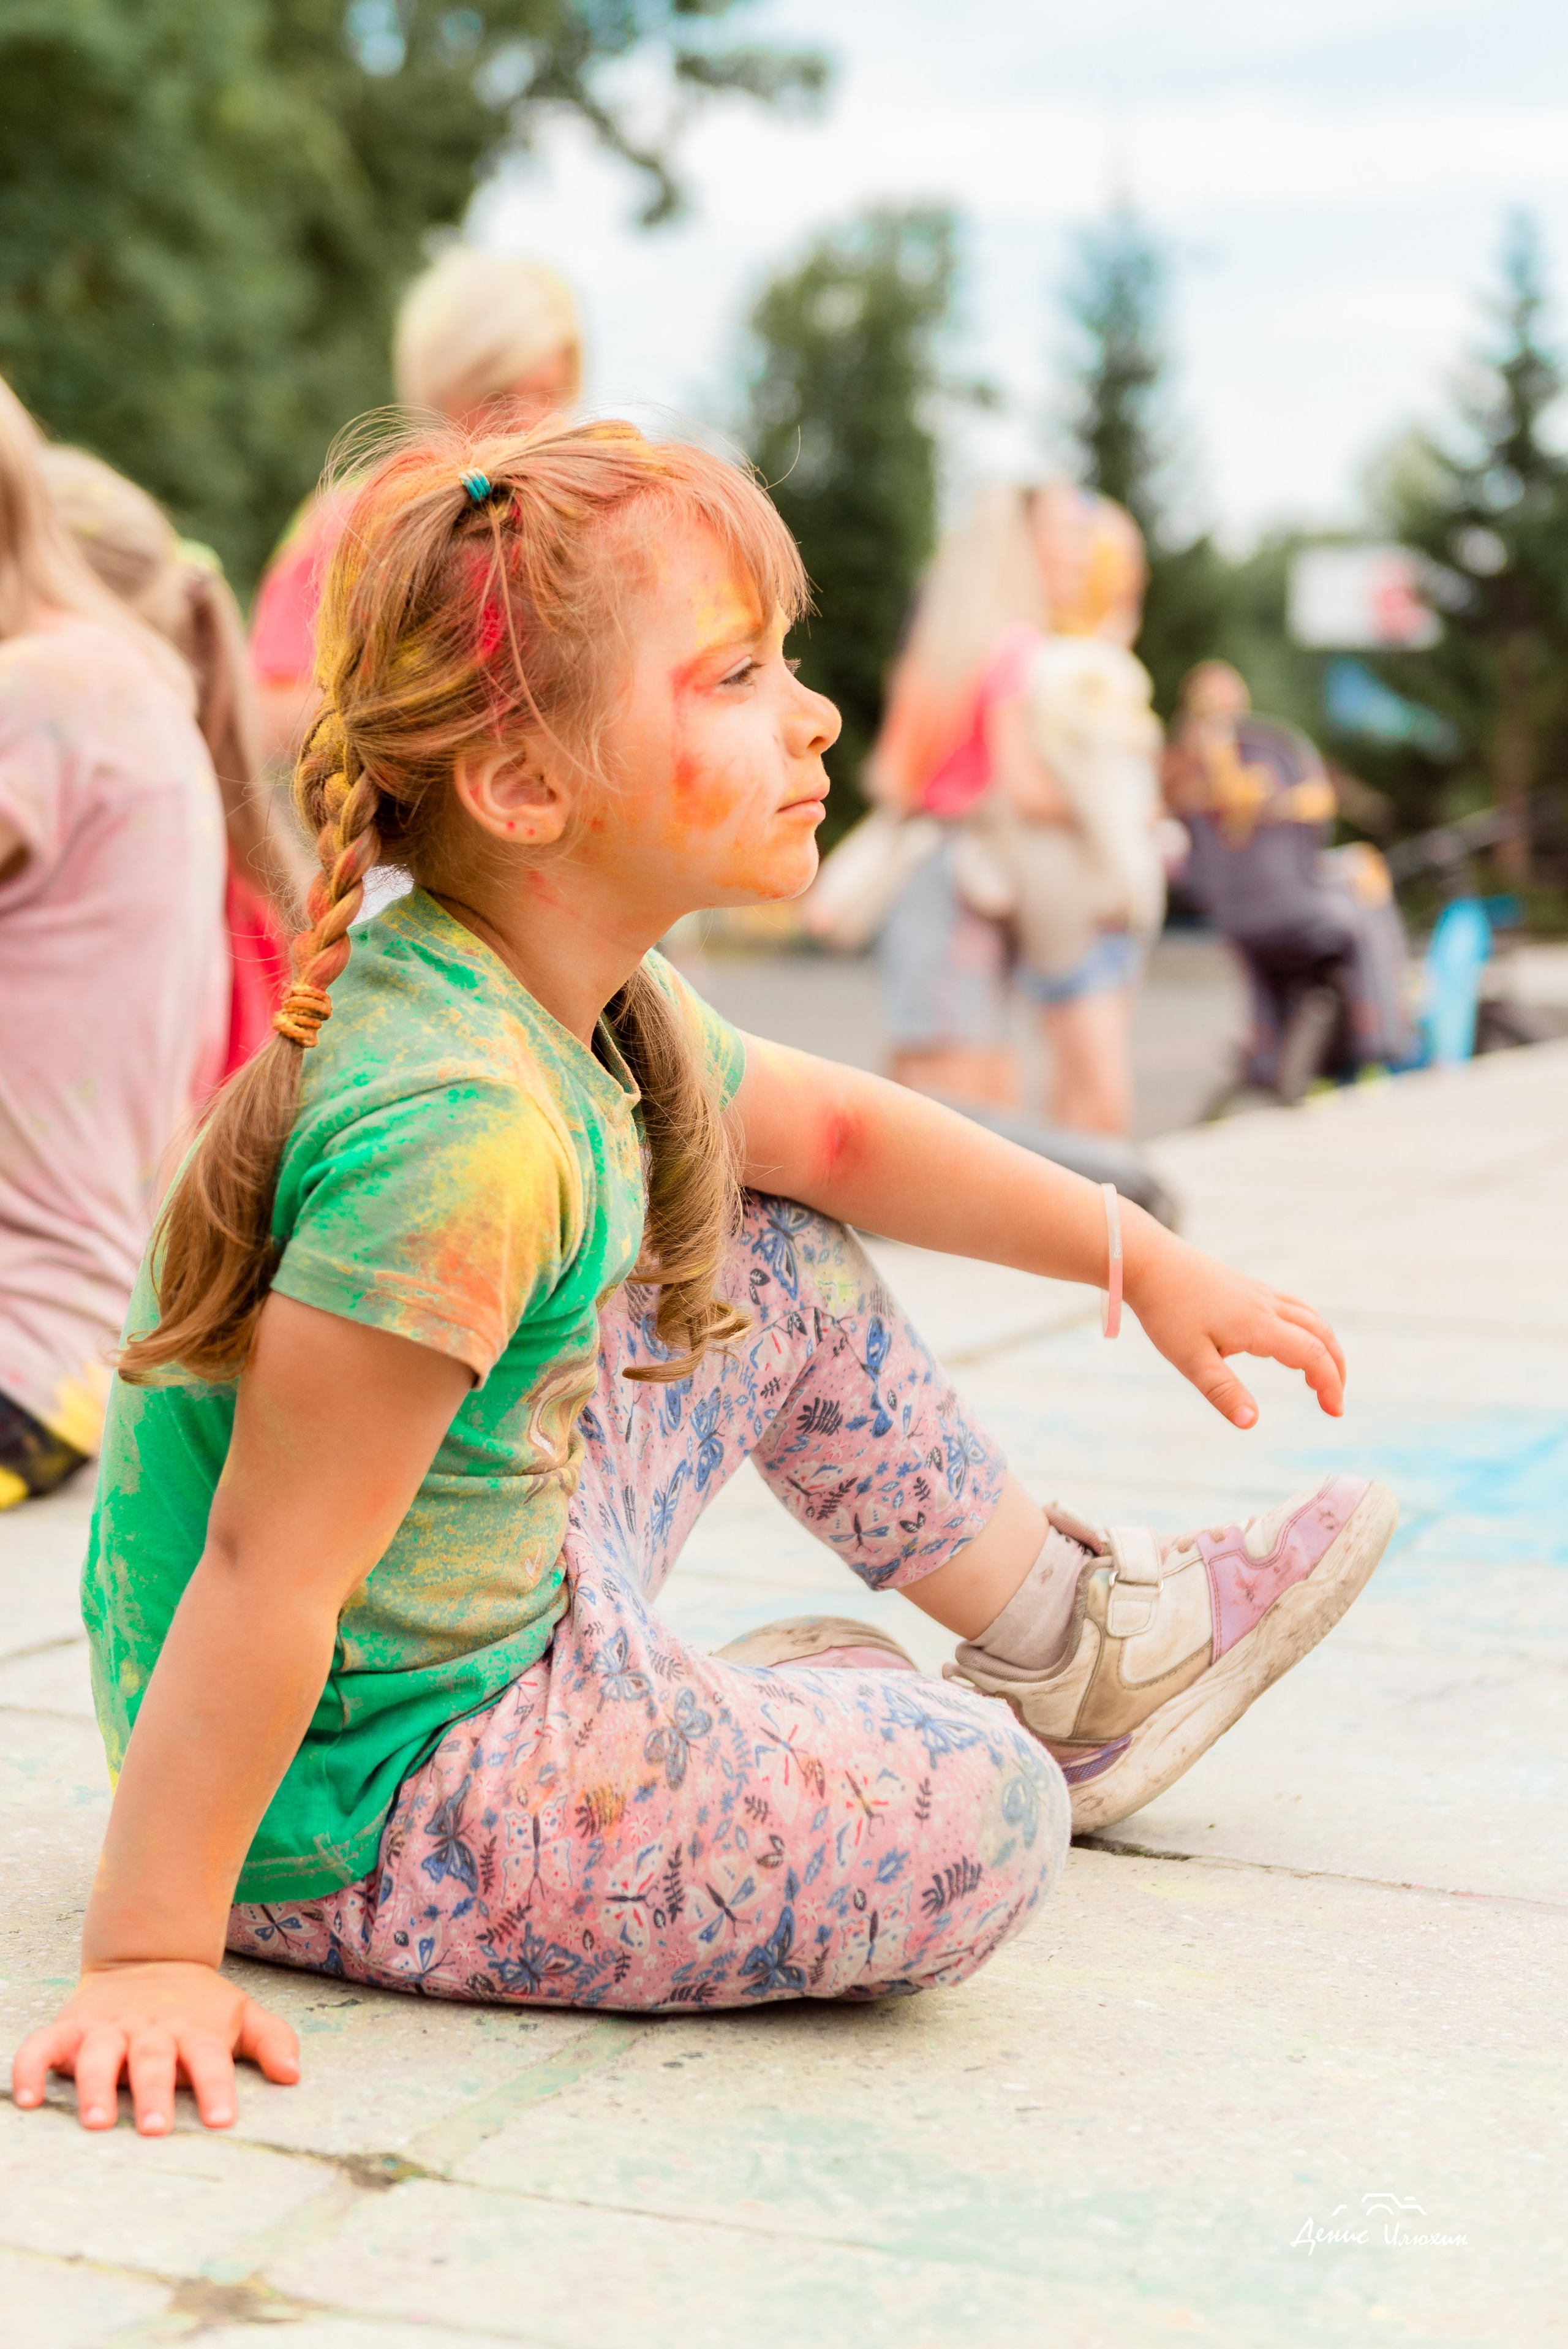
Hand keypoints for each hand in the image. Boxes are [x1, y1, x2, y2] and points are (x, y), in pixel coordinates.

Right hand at [10, 1960, 299, 2133]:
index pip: (209, 2060)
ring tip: (97, 2121)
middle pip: (153, 2061)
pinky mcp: (72, 2028)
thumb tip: (294, 2074)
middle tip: (155, 2130)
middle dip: (154, 2094)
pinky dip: (31, 2068)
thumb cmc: (198, 2005)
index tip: (222, 2121)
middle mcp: (150, 2031)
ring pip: (100, 2056)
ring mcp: (109, 2029)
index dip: (216, 2088)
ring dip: (97, 2086)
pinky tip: (27, 2099)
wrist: (148, 1957)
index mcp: (193, 2031)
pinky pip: (44, 2046)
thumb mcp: (240, 2014)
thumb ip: (272, 2040)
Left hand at [1126, 1232, 1345, 1428]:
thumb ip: (1223, 1392)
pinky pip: (1292, 1307)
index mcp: (1259, 1325)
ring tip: (1319, 1376)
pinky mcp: (1247, 1288)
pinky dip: (1307, 1328)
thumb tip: (1251, 1423)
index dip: (1330, 1384)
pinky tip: (1291, 1341)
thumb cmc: (1167, 1310)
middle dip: (1336, 1368)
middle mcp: (1267, 1306)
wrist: (1150, 1262)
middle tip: (1333, 1400)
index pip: (1312, 1355)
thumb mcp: (1191, 1359)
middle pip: (1321, 1334)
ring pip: (1310, 1317)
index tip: (1334, 1412)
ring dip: (1324, 1346)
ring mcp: (1259, 1293)